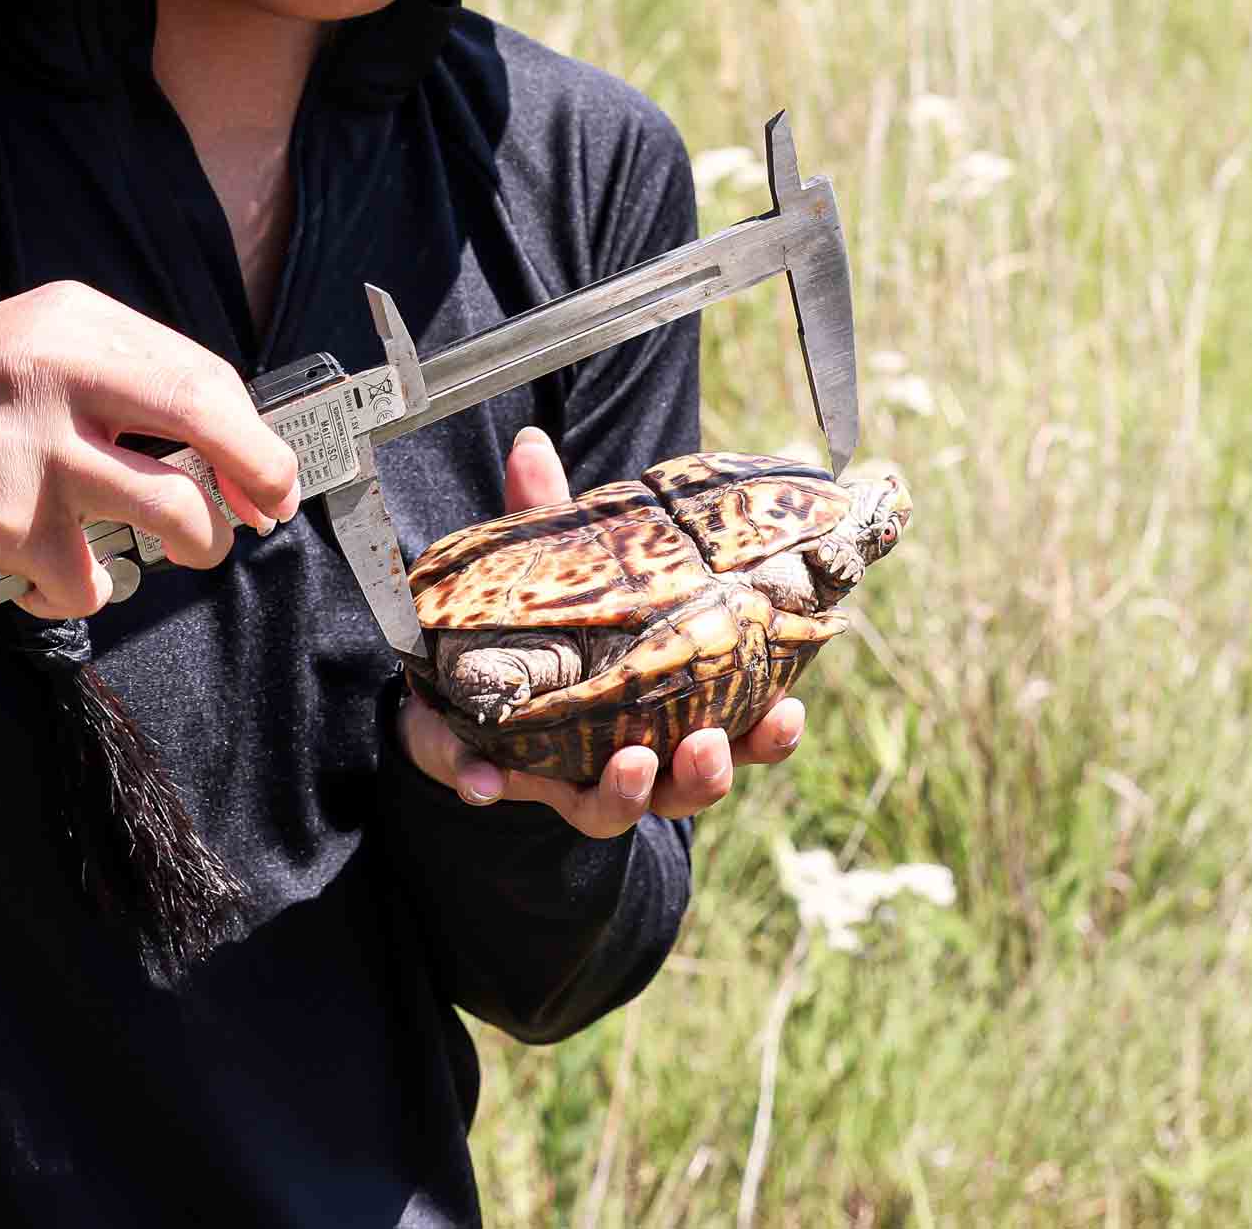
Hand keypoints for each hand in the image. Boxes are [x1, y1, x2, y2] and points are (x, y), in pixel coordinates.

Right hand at [0, 283, 301, 617]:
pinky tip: (71, 571)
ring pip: (168, 509)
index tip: (271, 474)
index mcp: (81, 328)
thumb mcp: (55, 341)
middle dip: (258, 471)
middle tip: (266, 512)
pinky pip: (86, 579)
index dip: (253, 433)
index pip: (201, 374)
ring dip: (198, 542)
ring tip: (186, 547)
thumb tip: (229, 437)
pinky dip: (90, 588)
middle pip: (199, 416)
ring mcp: (37, 457)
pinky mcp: (12, 526)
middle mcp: (61, 381)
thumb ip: (133, 372)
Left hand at [395, 425, 808, 833]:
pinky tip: (484, 782)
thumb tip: (532, 443)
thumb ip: (554, 517)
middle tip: (707, 745)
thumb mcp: (563, 575)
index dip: (771, 735)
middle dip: (707, 772)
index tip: (789, 711)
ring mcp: (574, 778)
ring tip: (631, 765)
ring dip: (627, 791)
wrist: (462, 688)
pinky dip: (495, 787)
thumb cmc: (548, 629)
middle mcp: (637, 758)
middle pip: (691, 786)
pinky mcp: (506, 782)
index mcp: (673, 709)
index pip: (741, 732)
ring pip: (613, 807)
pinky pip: (503, 793)